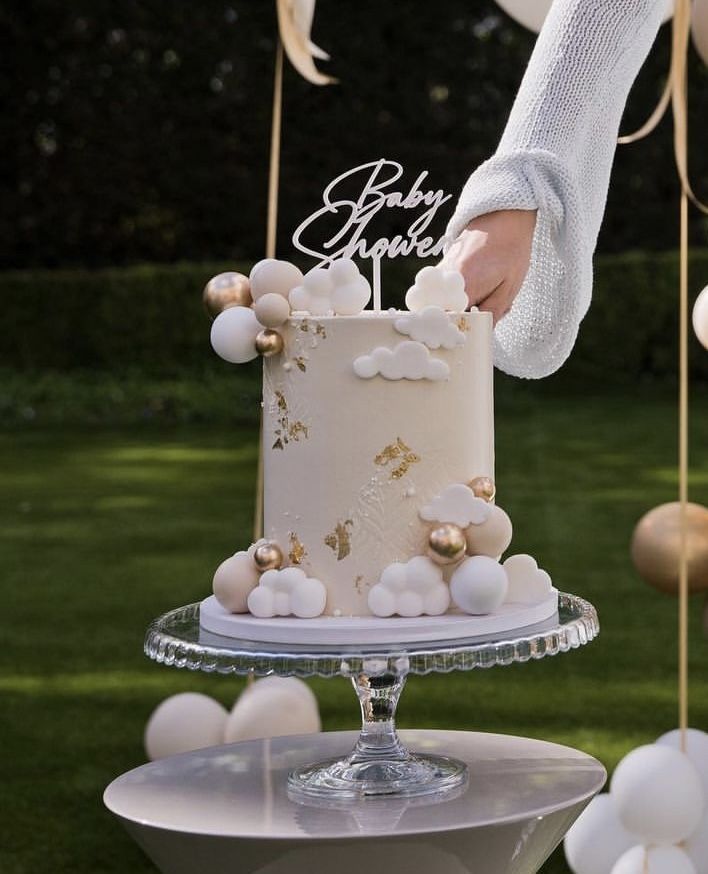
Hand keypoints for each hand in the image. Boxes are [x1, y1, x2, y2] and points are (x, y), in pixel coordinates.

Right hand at [441, 209, 535, 323]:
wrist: (503, 217)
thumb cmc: (510, 250)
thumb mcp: (510, 287)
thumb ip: (492, 312)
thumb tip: (481, 334)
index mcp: (465, 285)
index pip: (450, 320)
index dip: (456, 333)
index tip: (466, 338)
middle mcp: (445, 279)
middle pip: (439, 314)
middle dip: (454, 323)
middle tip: (475, 322)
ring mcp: (440, 272)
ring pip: (437, 304)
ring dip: (454, 311)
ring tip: (479, 303)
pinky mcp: (440, 269)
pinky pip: (439, 292)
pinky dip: (451, 300)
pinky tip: (473, 294)